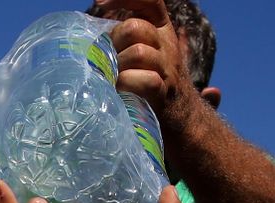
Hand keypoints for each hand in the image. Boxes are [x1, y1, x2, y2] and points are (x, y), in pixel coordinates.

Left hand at [98, 0, 197, 122]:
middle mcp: (166, 44)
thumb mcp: (139, 56)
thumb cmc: (148, 85)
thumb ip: (124, 40)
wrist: (182, 119)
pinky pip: (145, 80)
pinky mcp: (164, 92)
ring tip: (115, 81)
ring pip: (138, 52)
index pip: (149, 0)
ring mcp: (167, 68)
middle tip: (110, 62)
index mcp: (160, 30)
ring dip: (119, 68)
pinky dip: (127, 86)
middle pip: (134, 27)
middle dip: (114, 43)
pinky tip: (121, 93)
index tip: (99, 3)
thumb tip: (92, 35)